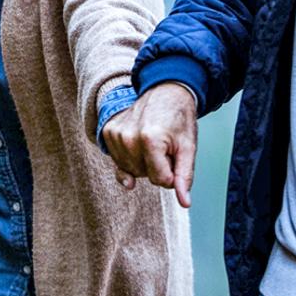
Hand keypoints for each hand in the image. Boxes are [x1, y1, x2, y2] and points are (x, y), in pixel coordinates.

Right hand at [99, 82, 198, 207]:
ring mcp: (115, 134)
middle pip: (145, 176)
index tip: (175, 154)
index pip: (161, 180)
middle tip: (165, 144)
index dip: (172, 172)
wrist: (165, 92)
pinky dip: (131, 157)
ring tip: (152, 141)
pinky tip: (138, 142)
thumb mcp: (188, 148)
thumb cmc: (178, 119)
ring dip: (143, 162)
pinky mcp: (108, 132)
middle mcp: (128, 137)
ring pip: (131, 171)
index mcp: (150, 140)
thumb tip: (185, 203)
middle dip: (157, 166)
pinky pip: (120, 162)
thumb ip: (184, 176)